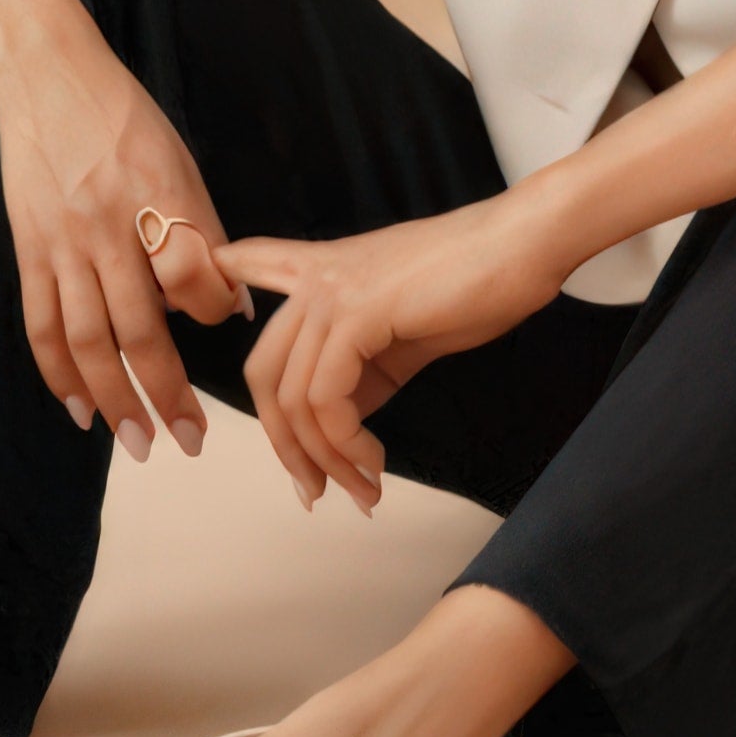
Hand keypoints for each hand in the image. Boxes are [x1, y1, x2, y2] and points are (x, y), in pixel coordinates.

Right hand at [0, 41, 251, 459]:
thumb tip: (234, 305)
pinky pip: (43, 322)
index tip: (226, 325)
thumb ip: (204, 231)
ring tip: (137, 441)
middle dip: (167, 392)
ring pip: (89, 338)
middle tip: (188, 441)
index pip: (193, 274)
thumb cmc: (125, 118)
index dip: (214, 309)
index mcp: (160, 195)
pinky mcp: (29, 248)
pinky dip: (59, 372)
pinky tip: (79, 408)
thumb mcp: (180, 160)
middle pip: (141, 326)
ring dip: (114, 399)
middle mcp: (111, 224)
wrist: (45, 77)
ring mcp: (64, 240)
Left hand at [213, 193, 570, 514]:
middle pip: (261, 372)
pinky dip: (346, 444)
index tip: (211, 308)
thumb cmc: (477, 281)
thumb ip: (364, 367)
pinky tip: (373, 463)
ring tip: (362, 490)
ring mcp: (332, 292)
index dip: (217, 283)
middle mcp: (315, 276)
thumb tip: (343, 425)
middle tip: (317, 491)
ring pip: (292, 398)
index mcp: (324, 269)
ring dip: (326, 460)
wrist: (523, 245)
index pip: (250, 263)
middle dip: (285, 445)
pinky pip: (326, 398)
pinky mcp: (358, 312)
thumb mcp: (405, 330)